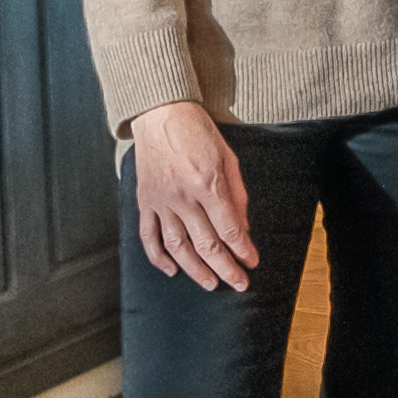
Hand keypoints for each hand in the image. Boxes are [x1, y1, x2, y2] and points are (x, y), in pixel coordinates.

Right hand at [130, 102, 257, 289]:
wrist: (160, 113)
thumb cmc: (198, 132)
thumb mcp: (228, 158)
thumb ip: (236, 194)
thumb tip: (243, 228)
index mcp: (207, 183)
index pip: (228, 228)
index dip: (242, 250)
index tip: (252, 262)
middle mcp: (182, 196)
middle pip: (206, 243)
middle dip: (225, 267)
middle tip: (239, 284)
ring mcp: (160, 200)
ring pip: (177, 246)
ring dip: (195, 270)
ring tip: (210, 284)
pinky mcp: (145, 200)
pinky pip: (149, 235)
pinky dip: (158, 257)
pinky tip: (172, 270)